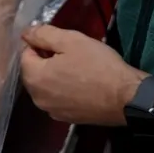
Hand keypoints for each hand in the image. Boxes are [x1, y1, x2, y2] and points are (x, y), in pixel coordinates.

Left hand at [21, 25, 146, 125]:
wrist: (127, 98)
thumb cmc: (98, 66)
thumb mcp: (71, 40)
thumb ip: (43, 34)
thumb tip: (25, 33)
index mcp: (34, 78)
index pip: (25, 54)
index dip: (40, 45)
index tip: (59, 43)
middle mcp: (37, 98)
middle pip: (33, 72)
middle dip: (46, 61)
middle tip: (70, 54)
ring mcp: (52, 111)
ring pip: (46, 87)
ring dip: (55, 76)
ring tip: (77, 68)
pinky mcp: (67, 119)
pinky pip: (58, 99)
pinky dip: (64, 91)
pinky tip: (82, 85)